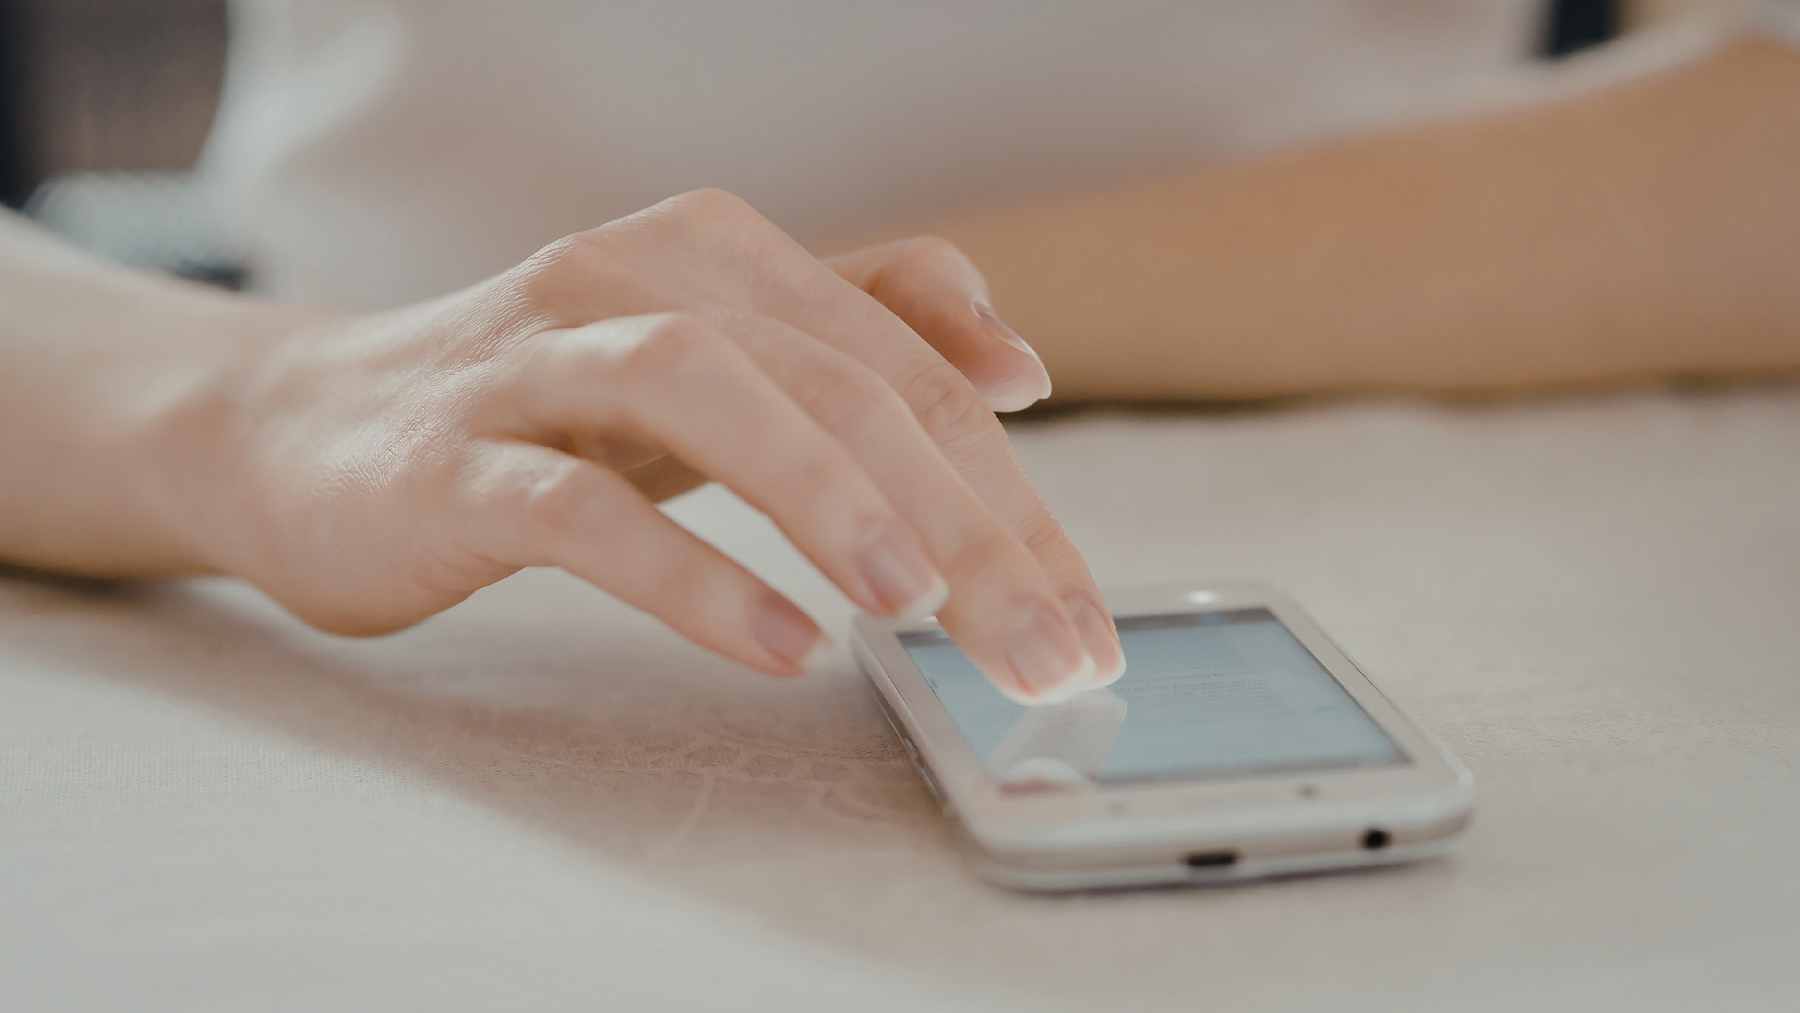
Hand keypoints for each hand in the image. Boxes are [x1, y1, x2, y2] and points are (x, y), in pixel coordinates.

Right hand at [158, 190, 1124, 699]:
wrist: (304, 431)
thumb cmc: (543, 408)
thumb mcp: (720, 362)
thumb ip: (861, 337)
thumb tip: (1013, 363)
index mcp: (717, 256)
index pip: (908, 372)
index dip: (1012, 498)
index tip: (1079, 620)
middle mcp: (632, 281)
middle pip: (834, 381)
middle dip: (962, 521)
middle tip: (1041, 648)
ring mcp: (531, 361)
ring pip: (704, 392)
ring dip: (828, 496)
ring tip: (919, 608)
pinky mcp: (448, 458)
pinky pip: (578, 506)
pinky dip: (688, 572)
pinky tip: (778, 645)